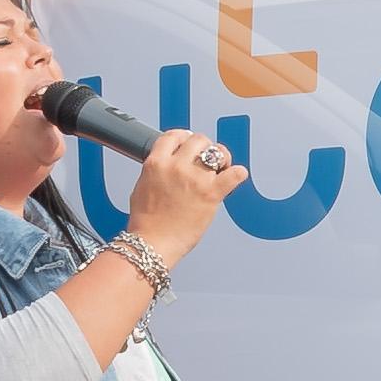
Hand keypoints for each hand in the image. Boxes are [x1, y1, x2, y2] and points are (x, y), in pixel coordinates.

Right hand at [117, 131, 241, 267]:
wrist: (152, 244)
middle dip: (204, 147)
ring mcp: (194, 179)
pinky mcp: (211, 194)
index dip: (184, 136)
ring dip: (221, 159)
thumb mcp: (142, 186)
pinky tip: (237, 175)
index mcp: (156, 163)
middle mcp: (176, 167)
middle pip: (198, 140)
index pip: (173, 135)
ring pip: (216, 153)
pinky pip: (234, 175)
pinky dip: (238, 173)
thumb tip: (166, 165)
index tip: (188, 141)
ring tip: (220, 169)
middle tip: (206, 159)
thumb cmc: (146, 223)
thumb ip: (156, 170)